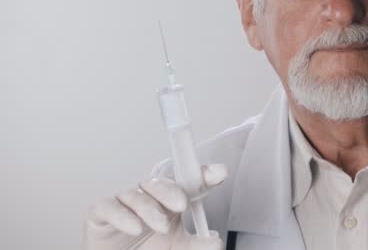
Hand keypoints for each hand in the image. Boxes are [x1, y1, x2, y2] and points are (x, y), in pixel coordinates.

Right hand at [83, 164, 227, 249]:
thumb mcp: (177, 249)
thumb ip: (197, 246)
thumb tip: (215, 241)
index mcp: (169, 201)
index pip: (187, 182)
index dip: (203, 174)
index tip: (220, 172)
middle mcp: (148, 197)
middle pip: (160, 182)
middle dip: (172, 190)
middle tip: (183, 204)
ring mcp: (124, 203)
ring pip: (136, 194)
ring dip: (150, 209)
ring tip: (162, 225)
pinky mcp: (100, 212)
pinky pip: (109, 207)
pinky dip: (122, 216)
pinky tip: (135, 227)